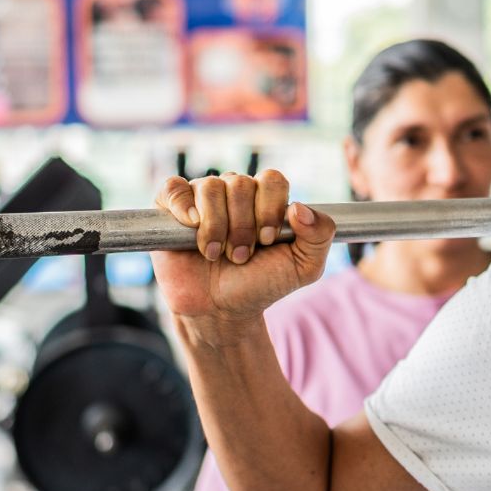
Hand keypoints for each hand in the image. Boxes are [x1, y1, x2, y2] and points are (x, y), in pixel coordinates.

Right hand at [150, 171, 335, 328]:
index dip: (269, 208)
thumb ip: (320, 235)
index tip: (266, 240)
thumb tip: (300, 208)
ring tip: (215, 255)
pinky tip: (192, 226)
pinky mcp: (170, 208)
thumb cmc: (260, 285)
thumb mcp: (304, 267)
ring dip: (216, 227)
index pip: (272, 179)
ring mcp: (201, 197)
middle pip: (240, 184)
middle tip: (240, 255)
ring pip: (210, 187)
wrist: (221, 311)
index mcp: (266, 198)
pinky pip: (174, 188)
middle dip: (242, 227)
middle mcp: (234, 191)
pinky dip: (183, 205)